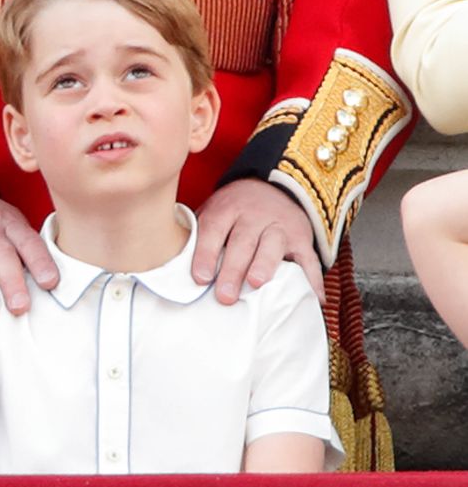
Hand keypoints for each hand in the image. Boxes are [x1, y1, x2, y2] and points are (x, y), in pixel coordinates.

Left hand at [193, 178, 323, 304]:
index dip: (205, 253)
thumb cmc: (232, 212)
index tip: (199, 278)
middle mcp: (253, 214)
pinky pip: (308, 258)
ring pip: (272, 244)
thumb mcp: (212, 213)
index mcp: (226, 208)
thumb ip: (197, 235)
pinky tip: (314, 298)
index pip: (213, 229)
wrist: (271, 187)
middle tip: (224, 296)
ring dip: (264, 264)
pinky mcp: (301, 237)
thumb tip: (173, 269)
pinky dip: (312, 279)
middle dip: (233, 269)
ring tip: (256, 284)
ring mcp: (279, 225)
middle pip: (242, 241)